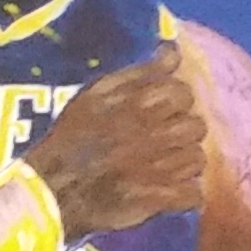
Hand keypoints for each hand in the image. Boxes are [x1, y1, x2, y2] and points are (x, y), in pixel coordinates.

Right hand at [25, 44, 209, 233]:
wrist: (52, 190)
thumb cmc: (72, 138)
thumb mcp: (96, 95)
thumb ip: (139, 73)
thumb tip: (173, 51)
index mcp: (138, 104)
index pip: (183, 92)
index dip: (176, 100)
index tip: (162, 109)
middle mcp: (154, 133)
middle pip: (196, 126)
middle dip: (183, 132)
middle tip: (163, 140)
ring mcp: (160, 168)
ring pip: (198, 159)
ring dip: (184, 162)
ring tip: (164, 165)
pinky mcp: (160, 199)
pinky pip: (194, 193)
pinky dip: (185, 193)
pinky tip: (169, 190)